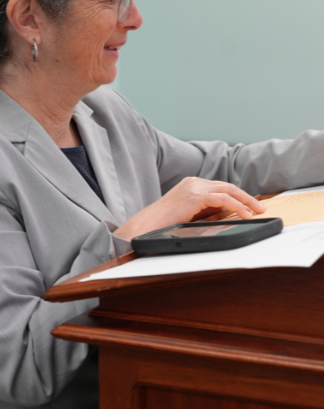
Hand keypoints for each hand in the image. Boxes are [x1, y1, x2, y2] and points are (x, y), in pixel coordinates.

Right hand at [116, 177, 267, 240]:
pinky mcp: (195, 195)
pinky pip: (223, 199)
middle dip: (247, 197)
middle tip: (260, 207)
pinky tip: (245, 214)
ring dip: (246, 201)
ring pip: (228, 190)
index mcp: (192, 184)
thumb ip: (207, 209)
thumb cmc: (165, 223)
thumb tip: (229, 213)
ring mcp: (194, 187)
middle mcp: (194, 182)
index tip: (251, 204)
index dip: (239, 196)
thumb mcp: (191, 213)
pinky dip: (237, 206)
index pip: (221, 187)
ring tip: (257, 211)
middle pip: (228, 186)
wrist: (147, 225)